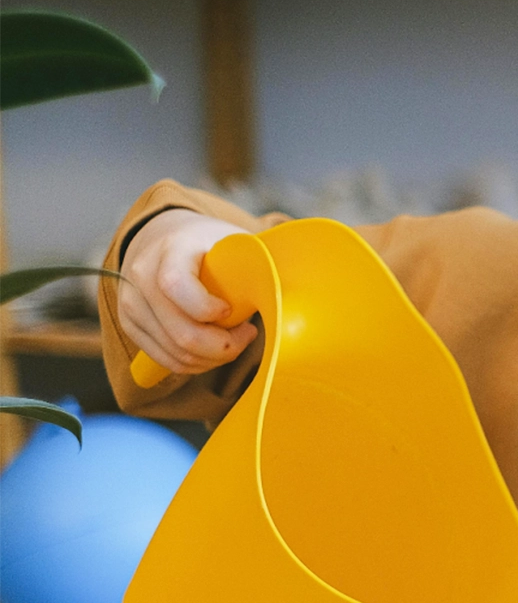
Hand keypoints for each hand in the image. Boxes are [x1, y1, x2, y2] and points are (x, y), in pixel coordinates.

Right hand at [117, 209, 255, 374]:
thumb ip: (261, 263)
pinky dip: (198, 363)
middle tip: (248, 332)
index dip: (208, 309)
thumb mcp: (236, 243)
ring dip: (214, 357)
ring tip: (235, 336)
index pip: (175, 286)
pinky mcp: (131, 325)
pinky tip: (216, 346)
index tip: (233, 311)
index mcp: (170, 250)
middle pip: (181, 333)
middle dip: (224, 345)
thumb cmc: (213, 247)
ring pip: (176, 354)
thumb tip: (302, 287)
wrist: (166, 240)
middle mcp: (141, 276)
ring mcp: (131, 304)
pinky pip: (167, 360)